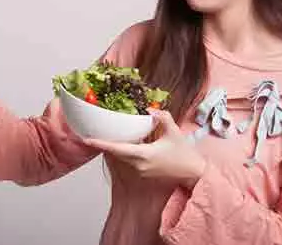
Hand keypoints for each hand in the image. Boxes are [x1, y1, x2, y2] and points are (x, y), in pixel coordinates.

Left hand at [83, 110, 206, 189]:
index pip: (118, 149)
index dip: (102, 144)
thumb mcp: (174, 131)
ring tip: (102, 135)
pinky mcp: (143, 173)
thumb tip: (150, 108)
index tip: (87, 140)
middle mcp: (139, 165)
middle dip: (104, 144)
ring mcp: (140, 171)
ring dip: (113, 148)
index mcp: (144, 155)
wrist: (194, 173)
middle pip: (116, 153)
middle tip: (91, 133)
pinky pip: (128, 160)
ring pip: (121, 157)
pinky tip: (121, 142)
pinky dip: (122, 151)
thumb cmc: (184, 153)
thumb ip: (162, 117)